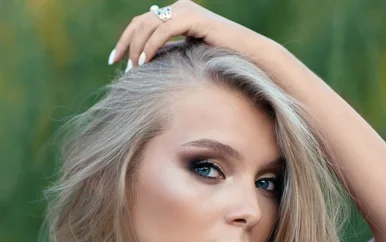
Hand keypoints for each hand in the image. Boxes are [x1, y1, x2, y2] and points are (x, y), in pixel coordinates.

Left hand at [108, 0, 250, 69]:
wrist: (249, 55)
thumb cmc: (223, 60)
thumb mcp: (189, 56)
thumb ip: (170, 53)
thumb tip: (148, 63)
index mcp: (177, 14)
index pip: (142, 23)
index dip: (126, 40)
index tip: (115, 60)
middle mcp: (179, 8)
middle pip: (140, 21)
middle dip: (126, 43)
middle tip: (117, 63)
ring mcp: (186, 11)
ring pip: (148, 25)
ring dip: (137, 47)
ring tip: (133, 68)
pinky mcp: (193, 18)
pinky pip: (163, 31)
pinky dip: (150, 46)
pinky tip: (145, 62)